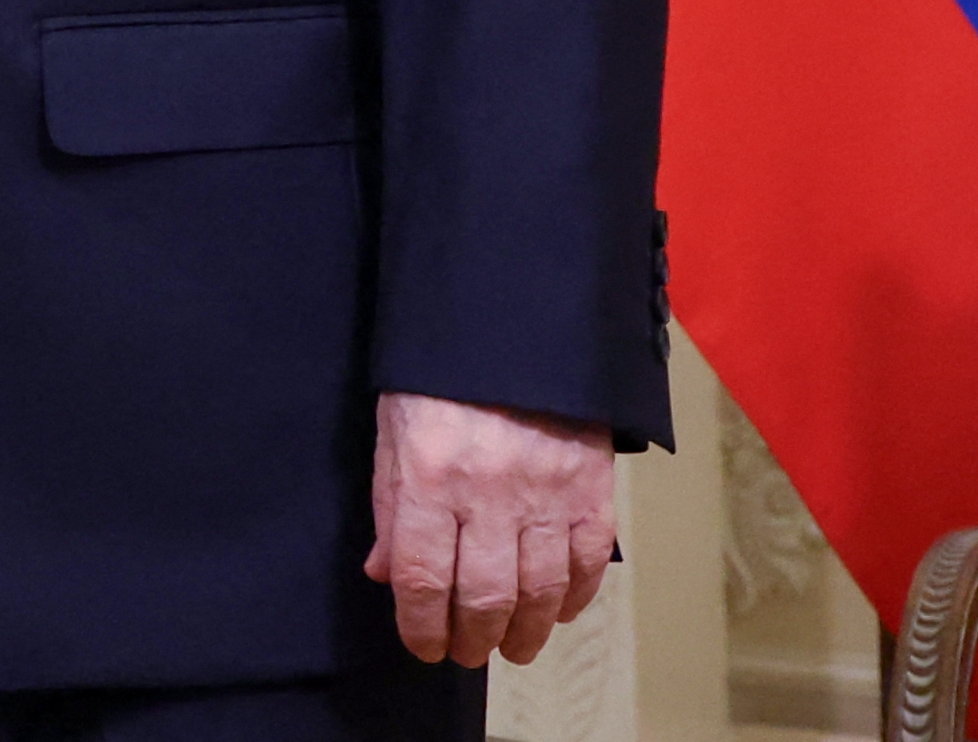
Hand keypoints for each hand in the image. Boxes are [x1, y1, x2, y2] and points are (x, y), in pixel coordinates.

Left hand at [365, 391, 616, 666]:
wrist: (510, 324)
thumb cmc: (437, 379)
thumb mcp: (393, 434)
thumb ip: (390, 508)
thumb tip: (385, 575)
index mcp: (428, 478)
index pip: (422, 579)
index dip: (421, 626)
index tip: (423, 646)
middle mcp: (486, 493)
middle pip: (484, 597)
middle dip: (473, 639)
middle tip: (467, 653)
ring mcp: (545, 493)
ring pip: (538, 591)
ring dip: (524, 632)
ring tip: (512, 648)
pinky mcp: (591, 487)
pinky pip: (587, 562)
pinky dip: (573, 598)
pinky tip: (556, 612)